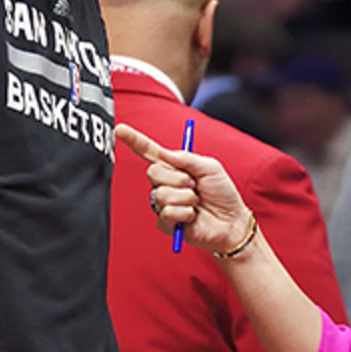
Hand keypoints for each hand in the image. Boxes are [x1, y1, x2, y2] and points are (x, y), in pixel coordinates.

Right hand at [116, 123, 253, 254]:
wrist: (231, 221)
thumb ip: (187, 158)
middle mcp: (165, 184)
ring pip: (161, 194)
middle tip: (194, 185)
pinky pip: (167, 213)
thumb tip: (164, 153)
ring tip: (196, 202)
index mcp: (174, 167)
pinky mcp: (165, 223)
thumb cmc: (222, 193)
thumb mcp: (210, 167)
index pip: (150, 152)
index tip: (119, 129)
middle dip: (178, 178)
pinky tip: (192, 216)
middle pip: (153, 172)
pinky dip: (185, 213)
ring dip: (185, 197)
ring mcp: (163, 203)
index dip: (134, 140)